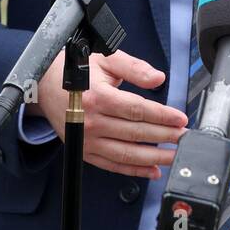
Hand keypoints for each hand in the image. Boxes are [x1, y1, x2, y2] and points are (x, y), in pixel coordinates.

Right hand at [30, 50, 187, 178]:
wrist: (44, 85)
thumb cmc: (77, 70)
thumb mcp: (106, 59)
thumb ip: (134, 68)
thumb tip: (159, 78)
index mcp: (97, 97)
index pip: (137, 110)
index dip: (162, 116)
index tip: (181, 119)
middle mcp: (90, 121)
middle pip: (135, 133)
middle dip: (165, 137)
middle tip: (185, 138)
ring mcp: (86, 140)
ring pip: (126, 153)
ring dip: (154, 157)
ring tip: (175, 156)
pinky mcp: (84, 151)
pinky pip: (112, 165)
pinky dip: (134, 170)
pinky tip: (153, 170)